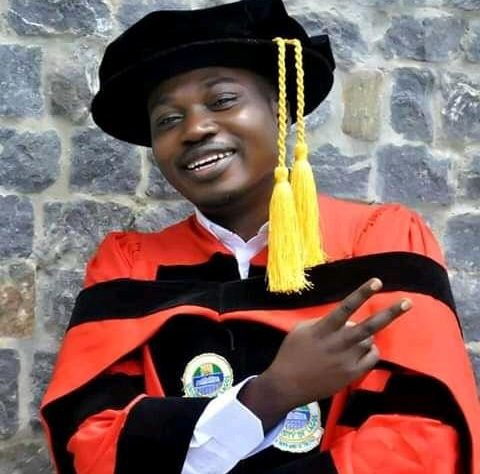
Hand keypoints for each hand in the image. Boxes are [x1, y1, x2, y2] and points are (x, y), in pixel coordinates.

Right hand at [238, 278, 411, 430]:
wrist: (288, 384)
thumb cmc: (291, 352)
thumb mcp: (302, 329)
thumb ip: (323, 321)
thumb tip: (344, 320)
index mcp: (324, 329)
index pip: (347, 307)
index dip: (362, 293)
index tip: (377, 281)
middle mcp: (338, 343)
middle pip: (369, 326)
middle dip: (390, 313)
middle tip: (408, 302)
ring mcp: (347, 360)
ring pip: (370, 341)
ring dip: (366, 336)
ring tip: (352, 339)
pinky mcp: (351, 375)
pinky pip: (371, 357)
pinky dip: (370, 350)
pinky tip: (363, 349)